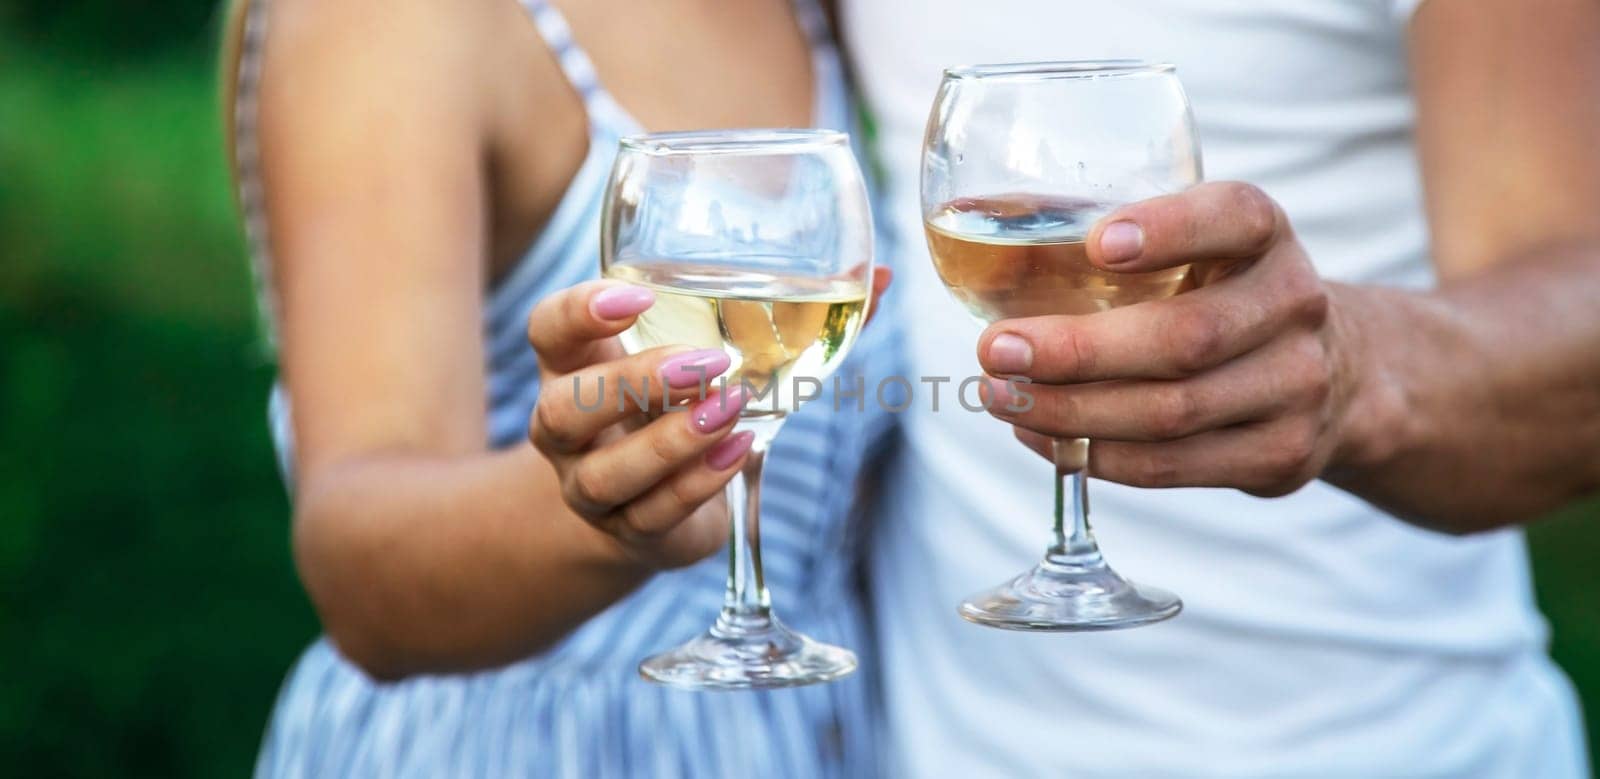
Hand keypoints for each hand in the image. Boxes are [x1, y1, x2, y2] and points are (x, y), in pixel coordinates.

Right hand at [527, 269, 892, 566]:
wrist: (645, 509)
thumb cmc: (686, 408)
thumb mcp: (714, 355)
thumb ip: (792, 314)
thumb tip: (882, 273)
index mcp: (577, 366)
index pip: (548, 330)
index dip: (579, 312)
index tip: (634, 295)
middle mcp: (570, 431)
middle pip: (563, 409)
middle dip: (630, 383)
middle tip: (705, 363)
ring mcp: (593, 489)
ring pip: (607, 476)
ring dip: (671, 442)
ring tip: (731, 411)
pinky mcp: (632, 533)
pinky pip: (654, 516)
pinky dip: (699, 484)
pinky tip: (743, 451)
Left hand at [979, 182, 1359, 496]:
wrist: (1335, 373)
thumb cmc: (1218, 294)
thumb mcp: (1190, 245)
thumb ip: (1104, 233)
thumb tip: (972, 218)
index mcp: (1265, 235)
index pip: (1232, 218)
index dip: (1168, 229)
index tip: (1098, 242)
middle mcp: (1294, 305)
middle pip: (1185, 338)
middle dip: (1078, 350)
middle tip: (995, 349)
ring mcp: (1297, 386)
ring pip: (1172, 412)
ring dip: (1070, 413)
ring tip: (1000, 397)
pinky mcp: (1281, 455)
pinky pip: (1173, 466)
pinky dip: (1097, 457)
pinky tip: (1042, 438)